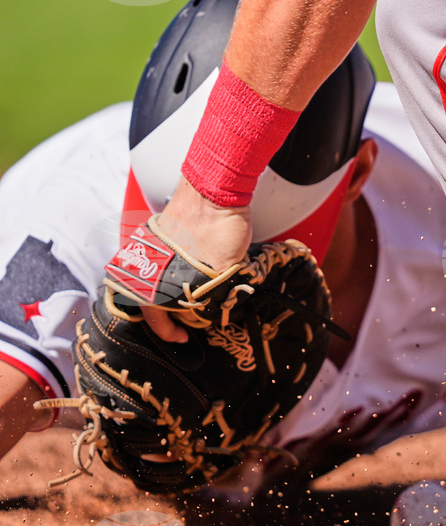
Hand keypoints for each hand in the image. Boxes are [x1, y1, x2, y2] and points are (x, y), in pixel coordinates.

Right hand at [142, 177, 251, 342]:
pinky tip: (194, 274)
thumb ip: (210, 295)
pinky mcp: (164, 230)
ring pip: (157, 277)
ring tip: (192, 300)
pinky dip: (176, 271)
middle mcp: (145, 259)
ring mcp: (153, 243)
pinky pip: (165, 258)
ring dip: (172, 291)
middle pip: (149, 296)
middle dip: (167, 312)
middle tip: (185, 322)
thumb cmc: (216, 227)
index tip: (181, 339)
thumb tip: (208, 311)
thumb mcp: (220, 272)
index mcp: (153, 274)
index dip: (166, 331)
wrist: (216, 186)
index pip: (152, 314)